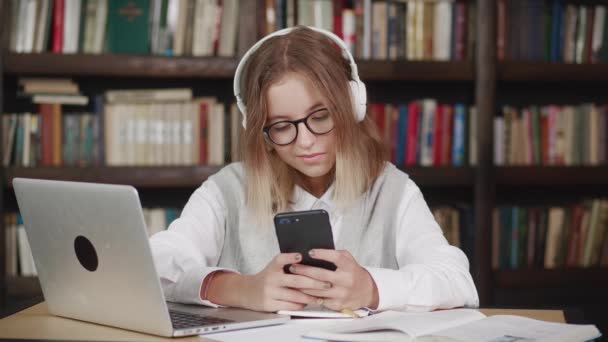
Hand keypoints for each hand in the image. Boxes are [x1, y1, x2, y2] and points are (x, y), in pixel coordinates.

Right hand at [208, 253, 329, 311]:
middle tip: (326, 284)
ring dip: (310, 297)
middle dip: (314, 283)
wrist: (248, 292)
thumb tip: (309, 260)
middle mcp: (271, 278)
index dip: (290, 257)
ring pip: (295, 295)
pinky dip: (300, 304)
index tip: (300, 255)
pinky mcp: (270, 304)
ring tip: (321, 296)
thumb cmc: (267, 278)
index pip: (280, 259)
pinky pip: (289, 305)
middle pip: (296, 280)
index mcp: (272, 267)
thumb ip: (287, 263)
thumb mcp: (274, 267)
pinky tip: (308, 303)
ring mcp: (270, 292)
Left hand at [290, 249, 378, 310]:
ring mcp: (341, 293)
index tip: (310, 252)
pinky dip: (308, 295)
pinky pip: (319, 299)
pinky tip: (299, 290)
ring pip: (317, 289)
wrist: (366, 292)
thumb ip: (336, 254)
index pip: (335, 257)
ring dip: (302, 284)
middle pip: (321, 275)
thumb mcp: (349, 260)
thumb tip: (315, 251)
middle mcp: (346, 280)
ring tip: (292, 278)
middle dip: (304, 270)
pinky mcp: (337, 304)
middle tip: (293, 267)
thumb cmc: (353, 273)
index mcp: (349, 267)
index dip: (322, 254)